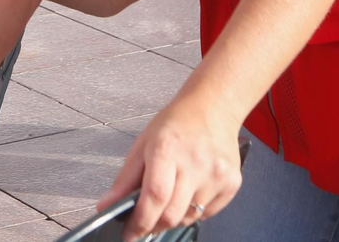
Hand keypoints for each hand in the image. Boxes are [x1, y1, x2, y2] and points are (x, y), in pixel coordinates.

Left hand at [96, 93, 244, 240]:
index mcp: (167, 148)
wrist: (212, 108)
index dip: (140, 221)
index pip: (155, 196)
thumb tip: (107, 206)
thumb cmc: (176, 124)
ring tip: (169, 197)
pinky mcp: (232, 183)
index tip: (130, 233)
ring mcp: (216, 174)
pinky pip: (207, 213)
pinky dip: (192, 211)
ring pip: (188, 217)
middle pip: (172, 214)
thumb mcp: (142, 145)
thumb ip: (124, 180)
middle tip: (144, 221)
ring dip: (173, 217)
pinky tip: (188, 192)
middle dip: (154, 224)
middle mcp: (195, 162)